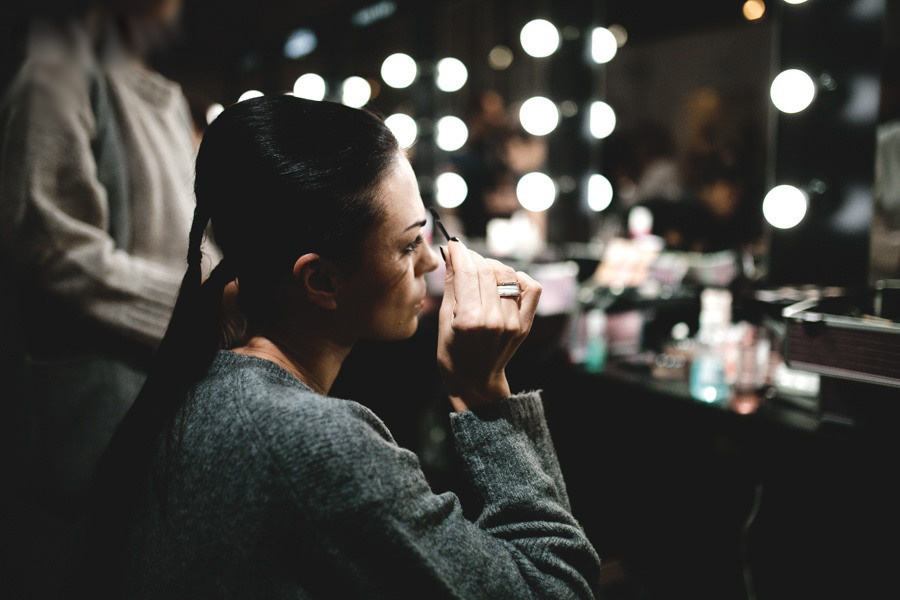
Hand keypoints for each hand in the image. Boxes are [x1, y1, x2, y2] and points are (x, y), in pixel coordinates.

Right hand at [437, 240, 541, 411]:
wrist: (475, 380)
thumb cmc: (452, 352)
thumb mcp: (444, 319)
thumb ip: (452, 283)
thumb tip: (451, 253)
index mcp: (470, 320)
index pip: (468, 272)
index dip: (460, 253)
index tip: (454, 245)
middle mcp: (495, 320)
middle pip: (487, 270)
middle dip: (473, 257)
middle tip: (464, 256)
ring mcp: (513, 322)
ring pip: (507, 275)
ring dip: (492, 266)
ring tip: (481, 271)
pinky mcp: (525, 324)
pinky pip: (531, 289)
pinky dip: (520, 278)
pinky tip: (506, 281)